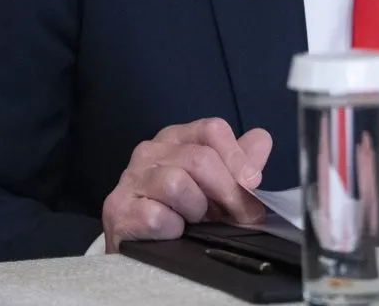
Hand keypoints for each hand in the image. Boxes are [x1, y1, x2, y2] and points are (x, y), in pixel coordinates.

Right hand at [102, 118, 272, 247]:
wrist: (141, 249)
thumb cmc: (182, 212)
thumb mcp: (216, 185)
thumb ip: (240, 162)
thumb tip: (261, 141)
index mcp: (177, 138)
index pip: (212, 129)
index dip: (238, 158)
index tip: (253, 184)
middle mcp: (150, 151)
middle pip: (200, 158)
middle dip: (227, 192)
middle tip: (239, 217)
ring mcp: (130, 178)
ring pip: (178, 183)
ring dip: (195, 209)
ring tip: (194, 221)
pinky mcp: (118, 210)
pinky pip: (158, 216)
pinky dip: (174, 229)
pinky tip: (173, 233)